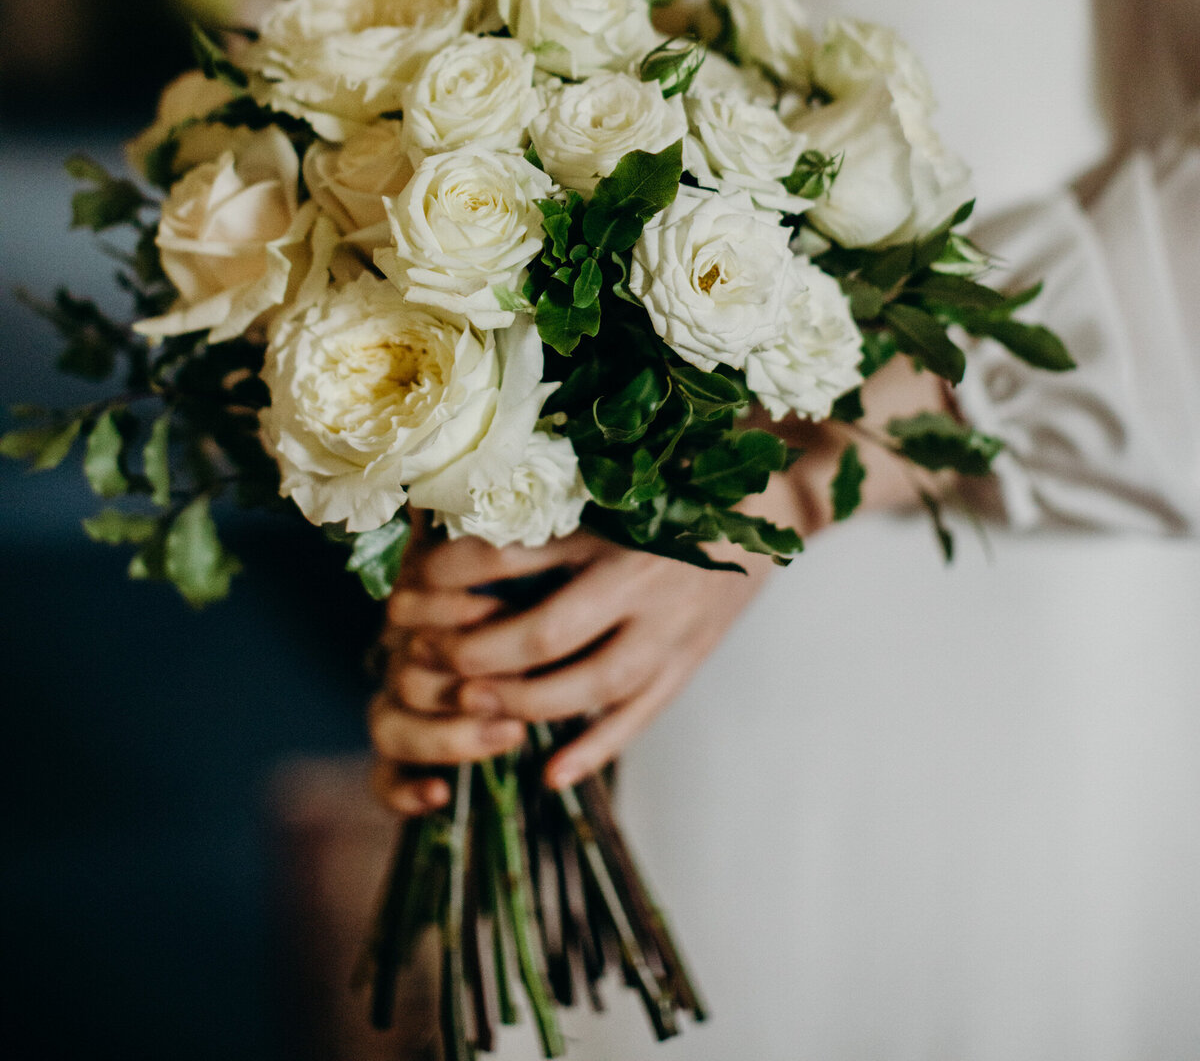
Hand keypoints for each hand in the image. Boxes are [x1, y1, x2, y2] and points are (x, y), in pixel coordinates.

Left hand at [370, 504, 781, 814]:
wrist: (773, 503)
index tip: (409, 588)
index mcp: (613, 519)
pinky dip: (597, 748)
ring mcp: (672, 627)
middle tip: (431, 659)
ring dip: (529, 703)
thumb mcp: (616, 473)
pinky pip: (642, 715)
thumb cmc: (678, 477)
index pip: (517, 554)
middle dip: (482, 652)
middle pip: (549, 630)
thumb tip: (455, 504)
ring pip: (595, 683)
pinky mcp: (691, 660)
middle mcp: (642, 575)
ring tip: (475, 708)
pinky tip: (550, 774)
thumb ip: (552, 493)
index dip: (454, 576)